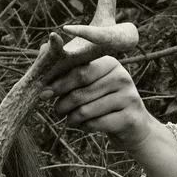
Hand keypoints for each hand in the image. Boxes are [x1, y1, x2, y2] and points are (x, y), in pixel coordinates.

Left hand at [41, 55, 176, 176]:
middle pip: (81, 93)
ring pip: (86, 111)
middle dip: (63, 104)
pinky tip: (85, 126)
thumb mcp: (93, 82)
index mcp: (111, 64)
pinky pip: (96, 124)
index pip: (80, 72)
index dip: (60, 84)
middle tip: (56, 111)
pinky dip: (84, 127)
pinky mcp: (129, 118)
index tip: (45, 93)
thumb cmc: (106, 102)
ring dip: (72, 118)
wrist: (134, 126)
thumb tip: (42, 50)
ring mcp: (128, 98)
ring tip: (70, 119)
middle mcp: (121, 77)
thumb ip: (72, 70)